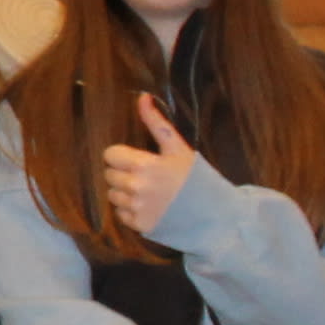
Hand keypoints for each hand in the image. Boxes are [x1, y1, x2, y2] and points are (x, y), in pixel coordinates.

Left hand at [100, 93, 198, 237]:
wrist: (216, 215)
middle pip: (109, 175)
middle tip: (144, 176)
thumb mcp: (178, 148)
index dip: (120, 156)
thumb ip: (156, 123)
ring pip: (113, 195)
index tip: (135, 160)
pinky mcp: (139, 226)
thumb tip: (142, 97)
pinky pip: (121, 214)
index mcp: (144, 165)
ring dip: (124, 192)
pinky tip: (149, 206)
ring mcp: (137, 208)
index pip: (110, 155)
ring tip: (148, 192)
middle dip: (123, 173)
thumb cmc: (198, 178)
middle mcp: (136, 187)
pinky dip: (130, 210)